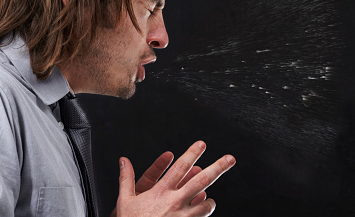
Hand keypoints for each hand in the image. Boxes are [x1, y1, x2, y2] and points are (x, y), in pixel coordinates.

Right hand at [115, 141, 234, 215]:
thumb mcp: (125, 200)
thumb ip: (126, 178)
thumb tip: (123, 161)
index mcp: (161, 192)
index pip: (181, 167)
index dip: (192, 153)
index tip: (201, 144)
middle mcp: (176, 202)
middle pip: (202, 180)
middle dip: (218, 167)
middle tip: (230, 159)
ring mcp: (184, 216)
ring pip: (207, 202)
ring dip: (210, 198)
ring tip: (211, 197)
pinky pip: (202, 216)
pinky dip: (205, 210)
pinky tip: (205, 208)